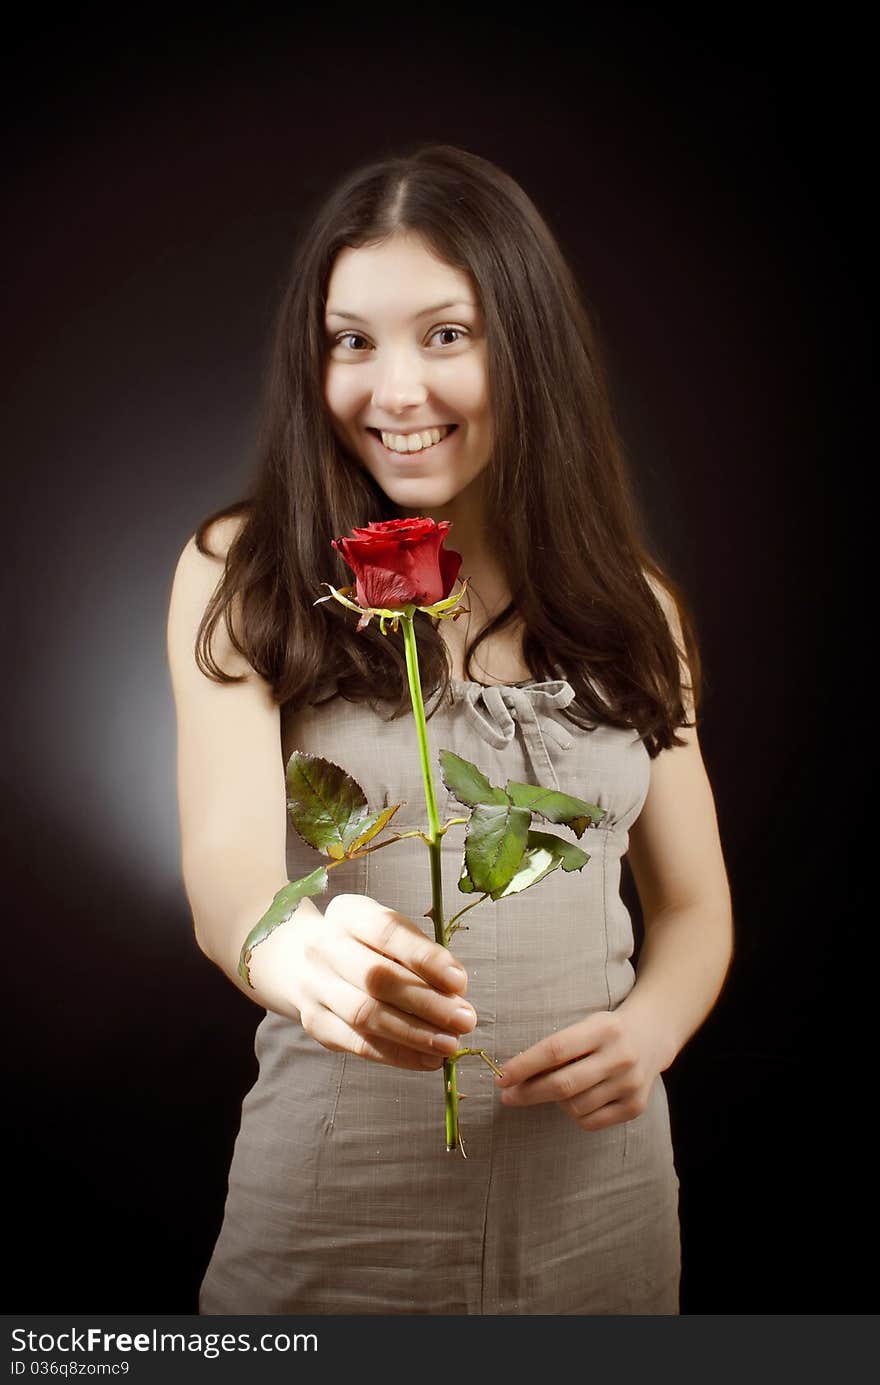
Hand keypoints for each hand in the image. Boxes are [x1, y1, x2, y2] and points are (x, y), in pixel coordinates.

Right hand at [247, 893, 476, 1070]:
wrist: (298, 960)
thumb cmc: (362, 944)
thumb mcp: (388, 932)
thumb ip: (420, 954)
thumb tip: (456, 992)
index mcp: (348, 913)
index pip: (387, 932)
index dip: (425, 958)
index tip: (460, 982)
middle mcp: (324, 946)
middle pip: (376, 978)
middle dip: (427, 1003)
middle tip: (465, 1020)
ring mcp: (314, 986)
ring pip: (366, 1015)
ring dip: (414, 1034)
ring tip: (450, 1045)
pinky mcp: (314, 1022)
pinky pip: (357, 1044)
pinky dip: (397, 1055)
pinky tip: (427, 1060)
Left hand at [494, 1005, 670, 1131]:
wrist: (652, 1035)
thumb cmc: (605, 1030)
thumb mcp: (585, 1025)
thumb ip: (557, 1048)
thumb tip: (515, 1076)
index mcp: (603, 1029)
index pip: (555, 1049)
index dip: (524, 1066)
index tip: (502, 1078)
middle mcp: (620, 1057)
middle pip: (563, 1084)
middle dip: (528, 1093)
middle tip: (508, 1096)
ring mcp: (630, 1084)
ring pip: (575, 1106)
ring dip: (555, 1102)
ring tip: (557, 1089)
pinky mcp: (636, 1106)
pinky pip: (590, 1122)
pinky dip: (575, 1114)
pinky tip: (578, 1099)